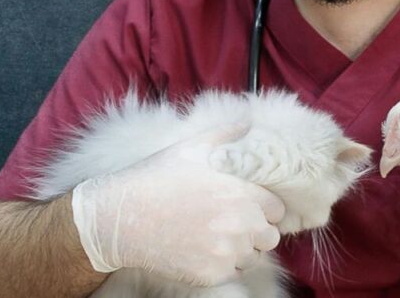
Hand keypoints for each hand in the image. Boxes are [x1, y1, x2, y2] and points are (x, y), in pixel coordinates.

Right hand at [71, 122, 284, 285]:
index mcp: (244, 193)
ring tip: (213, 234)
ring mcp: (227, 253)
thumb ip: (227, 134)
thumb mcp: (193, 146)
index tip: (246, 205)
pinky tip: (200, 248)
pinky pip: (231, 273)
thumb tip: (248, 123)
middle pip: (270, 236)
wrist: (122, 219)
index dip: (264, 207)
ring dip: (241, 249)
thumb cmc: (157, 178)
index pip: (278, 210)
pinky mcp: (211, 275)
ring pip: (252, 257)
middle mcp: (242, 225)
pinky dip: (222, 265)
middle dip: (256, 230)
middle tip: (230, 222)